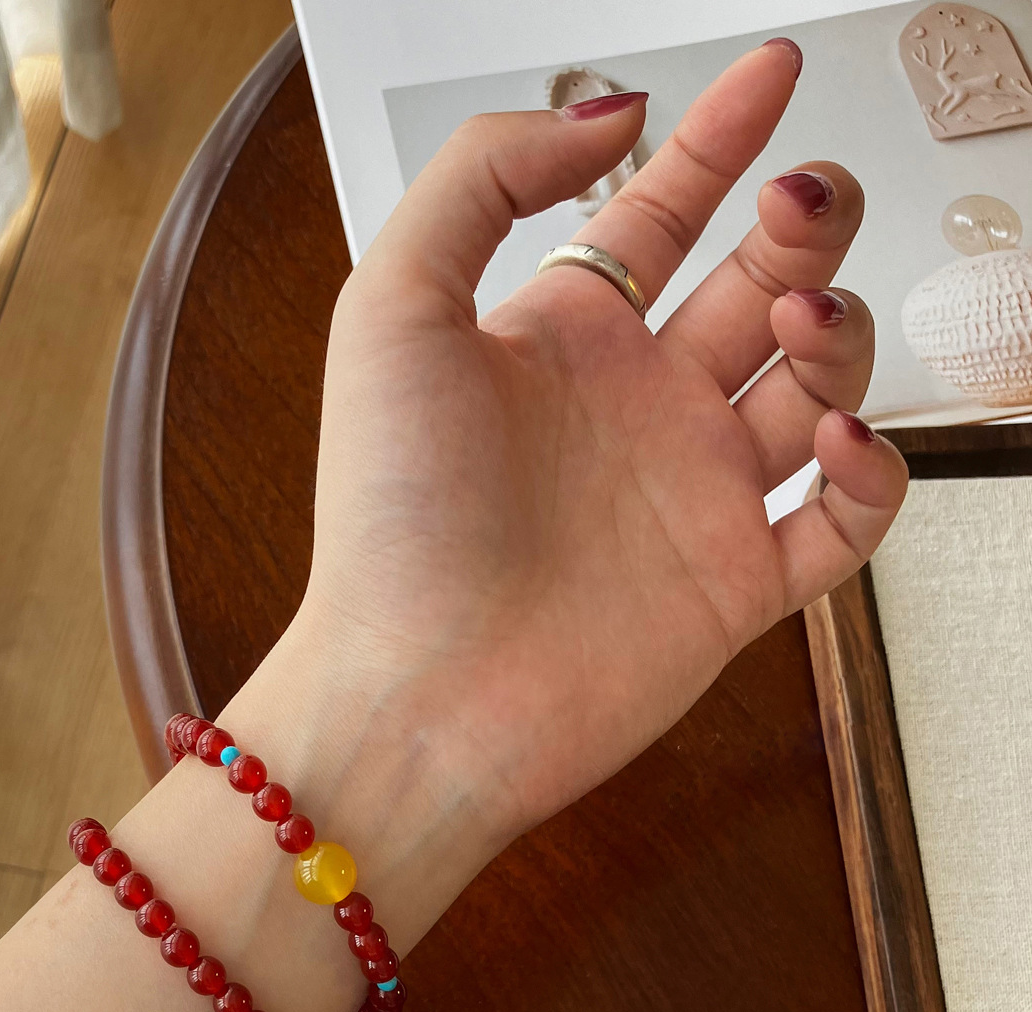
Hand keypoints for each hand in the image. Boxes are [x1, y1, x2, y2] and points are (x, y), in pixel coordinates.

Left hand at [291, 40, 908, 844]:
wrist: (418, 691)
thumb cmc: (390, 519)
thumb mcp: (393, 306)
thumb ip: (484, 178)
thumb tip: (606, 115)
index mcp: (558, 345)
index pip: (659, 216)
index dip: (721, 138)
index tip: (771, 73)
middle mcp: (630, 414)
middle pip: (757, 286)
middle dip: (802, 228)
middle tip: (803, 202)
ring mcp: (687, 498)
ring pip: (814, 388)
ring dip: (836, 335)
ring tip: (792, 323)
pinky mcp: (732, 587)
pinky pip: (843, 521)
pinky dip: (869, 474)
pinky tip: (833, 443)